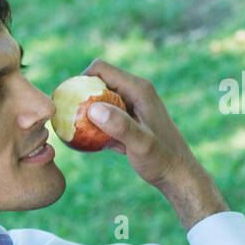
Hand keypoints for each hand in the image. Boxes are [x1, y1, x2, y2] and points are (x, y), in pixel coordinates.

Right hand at [79, 59, 205, 189]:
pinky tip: (92, 143)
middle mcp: (136, 91)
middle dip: (80, 96)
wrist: (178, 175)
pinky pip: (106, 114)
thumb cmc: (162, 160)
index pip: (100, 69)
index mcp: (138, 88)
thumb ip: (120, 126)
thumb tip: (93, 108)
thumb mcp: (141, 144)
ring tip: (75, 131)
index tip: (68, 102)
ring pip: (101, 99)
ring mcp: (134, 105)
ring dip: (86, 112)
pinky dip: (96, 124)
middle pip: (98, 82)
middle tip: (66, 118)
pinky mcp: (131, 119)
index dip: (80, 80)